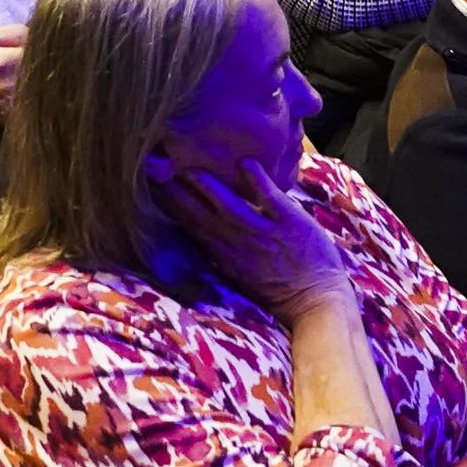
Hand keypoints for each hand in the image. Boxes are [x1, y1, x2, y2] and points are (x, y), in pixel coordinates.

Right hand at [150, 155, 351, 323]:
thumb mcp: (239, 273)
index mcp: (223, 253)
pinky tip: (246, 163)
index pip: (188, 225)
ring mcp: (262, 234)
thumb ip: (220, 251)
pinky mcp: (289, 225)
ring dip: (208, 188)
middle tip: (154, 168)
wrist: (317, 303)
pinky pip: (270, 201)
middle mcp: (236, 244)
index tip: (149, 182)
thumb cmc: (281, 288)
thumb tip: (200, 231)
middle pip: (199, 215)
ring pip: (229, 208)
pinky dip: (258, 182)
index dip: (168, 204)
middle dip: (176, 193)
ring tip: (188, 167)